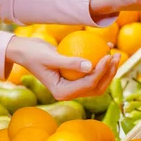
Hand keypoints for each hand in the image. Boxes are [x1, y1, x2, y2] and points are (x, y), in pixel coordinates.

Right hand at [6, 35, 120, 100]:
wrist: (24, 50)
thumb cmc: (34, 53)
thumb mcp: (51, 57)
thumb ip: (70, 62)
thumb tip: (90, 66)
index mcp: (63, 92)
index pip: (88, 84)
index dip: (101, 72)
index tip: (107, 56)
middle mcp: (69, 92)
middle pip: (96, 87)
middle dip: (109, 73)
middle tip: (116, 56)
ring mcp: (71, 85)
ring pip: (96, 81)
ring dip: (107, 69)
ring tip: (114, 53)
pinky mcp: (73, 76)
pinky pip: (90, 71)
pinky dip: (98, 62)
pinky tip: (104, 48)